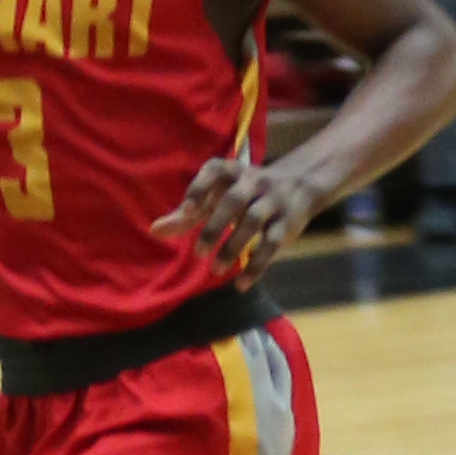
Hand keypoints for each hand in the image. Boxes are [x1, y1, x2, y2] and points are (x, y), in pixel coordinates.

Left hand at [150, 155, 317, 283]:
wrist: (301, 184)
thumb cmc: (246, 192)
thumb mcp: (218, 196)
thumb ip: (188, 213)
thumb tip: (154, 231)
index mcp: (232, 171)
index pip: (214, 172)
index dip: (199, 189)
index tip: (187, 211)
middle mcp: (254, 181)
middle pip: (234, 201)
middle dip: (215, 226)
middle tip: (198, 253)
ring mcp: (273, 201)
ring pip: (253, 222)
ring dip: (234, 247)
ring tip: (216, 270)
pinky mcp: (288, 223)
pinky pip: (272, 244)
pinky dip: (257, 265)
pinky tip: (241, 283)